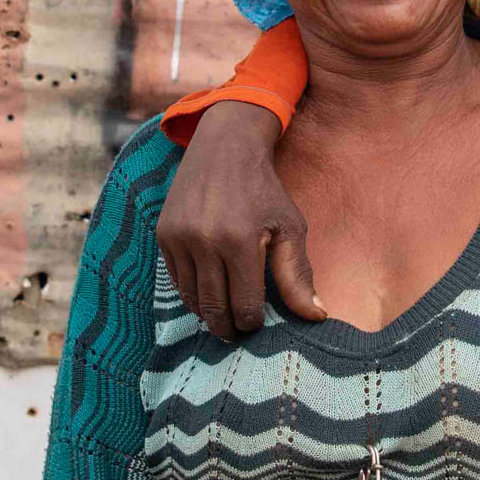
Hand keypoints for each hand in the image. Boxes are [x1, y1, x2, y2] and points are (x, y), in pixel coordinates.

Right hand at [158, 102, 325, 338]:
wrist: (224, 148)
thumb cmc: (264, 190)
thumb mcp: (289, 227)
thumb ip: (298, 274)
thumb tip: (316, 315)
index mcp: (240, 242)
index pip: (244, 305)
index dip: (252, 322)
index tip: (258, 323)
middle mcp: (204, 241)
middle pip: (214, 307)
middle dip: (228, 327)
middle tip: (238, 332)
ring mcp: (179, 238)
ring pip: (191, 298)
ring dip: (207, 313)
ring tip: (223, 316)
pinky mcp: (163, 234)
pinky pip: (176, 279)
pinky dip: (191, 293)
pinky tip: (207, 293)